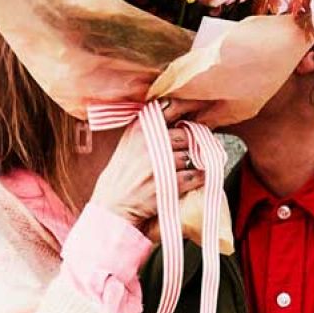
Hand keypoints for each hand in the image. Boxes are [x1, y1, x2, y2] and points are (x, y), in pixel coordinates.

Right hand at [89, 99, 207, 230]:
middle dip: (192, 141)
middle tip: (193, 148)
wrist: (112, 207)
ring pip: (193, 154)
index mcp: (139, 129)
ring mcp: (160, 164)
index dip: (189, 105)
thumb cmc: (122, 175)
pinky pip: (196, 175)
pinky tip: (196, 178)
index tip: (201, 105)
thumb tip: (179, 116)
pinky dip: (200, 176)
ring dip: (197, 161)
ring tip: (191, 166)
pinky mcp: (170, 184)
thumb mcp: (129, 144)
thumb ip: (150, 128)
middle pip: (187, 133)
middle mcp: (149, 143)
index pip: (170, 107)